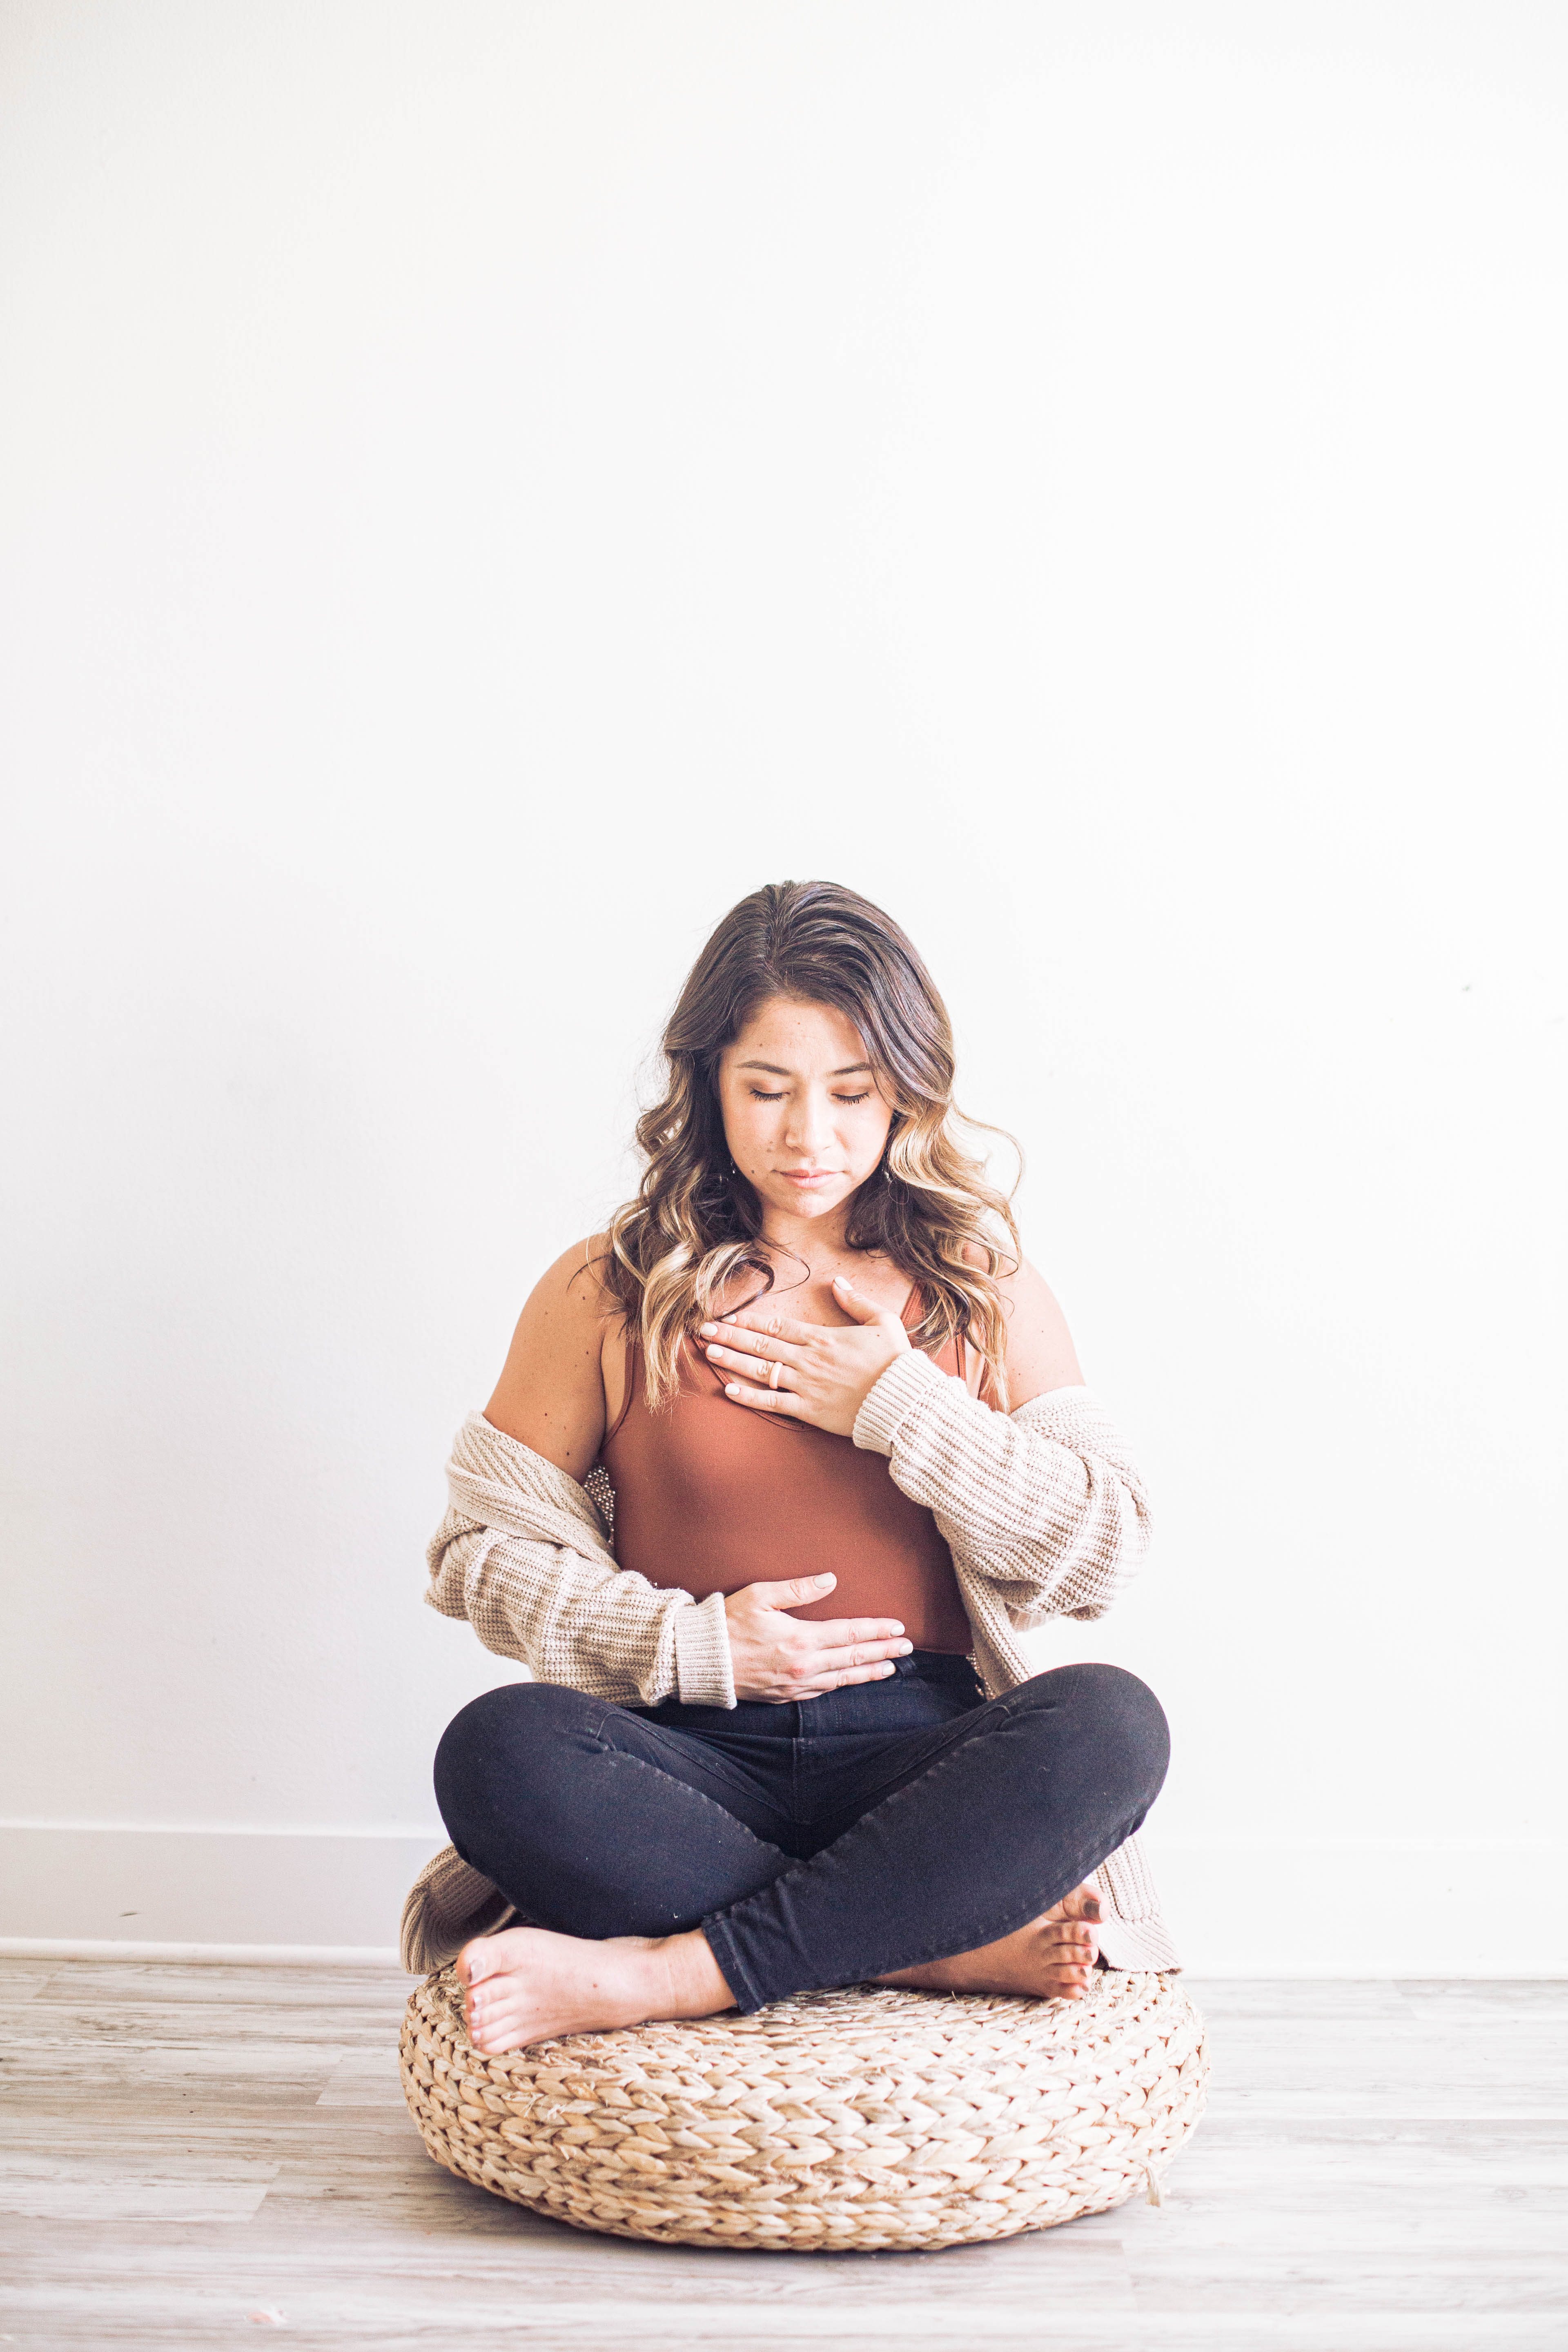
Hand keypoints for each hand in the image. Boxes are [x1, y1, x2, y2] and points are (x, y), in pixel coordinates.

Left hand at [700, 1275, 910, 1434]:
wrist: (902, 1402)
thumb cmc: (894, 1362)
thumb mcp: (882, 1321)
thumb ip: (856, 1301)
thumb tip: (837, 1282)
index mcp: (822, 1337)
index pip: (777, 1324)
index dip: (749, 1319)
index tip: (728, 1315)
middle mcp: (808, 1359)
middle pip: (761, 1344)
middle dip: (730, 1335)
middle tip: (704, 1330)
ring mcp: (806, 1385)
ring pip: (761, 1370)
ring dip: (733, 1360)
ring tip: (710, 1352)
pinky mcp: (808, 1410)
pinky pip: (773, 1402)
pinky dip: (750, 1397)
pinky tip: (730, 1390)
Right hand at [724, 1572, 912, 1700]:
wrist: (702, 1661)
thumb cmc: (727, 1624)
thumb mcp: (760, 1595)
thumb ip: (797, 1588)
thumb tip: (829, 1580)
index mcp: (801, 1638)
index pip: (850, 1633)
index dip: (876, 1630)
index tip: (898, 1628)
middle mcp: (803, 1665)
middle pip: (853, 1658)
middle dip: (882, 1652)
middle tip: (906, 1648)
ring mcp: (795, 1684)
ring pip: (841, 1679)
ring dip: (867, 1672)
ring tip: (889, 1668)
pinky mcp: (785, 1696)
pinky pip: (821, 1691)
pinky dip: (841, 1685)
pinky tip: (850, 1681)